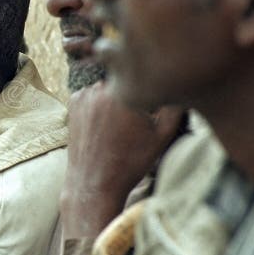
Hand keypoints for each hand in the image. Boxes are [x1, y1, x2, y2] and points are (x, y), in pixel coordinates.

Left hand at [60, 82, 183, 237]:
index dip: (150, 84)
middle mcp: (101, 88)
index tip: (152, 102)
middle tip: (135, 116)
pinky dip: (99, 102)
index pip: (143, 72)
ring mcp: (84, 94)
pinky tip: (104, 123)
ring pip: (108, 84)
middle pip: (125, 77)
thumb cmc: (131, 160)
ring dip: (115, 95)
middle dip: (132, 89)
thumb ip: (175, 105)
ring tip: (119, 122)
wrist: (95, 181)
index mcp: (124, 92)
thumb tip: (180, 83)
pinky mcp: (73, 102)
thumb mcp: (162, 135)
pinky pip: (92, 93)